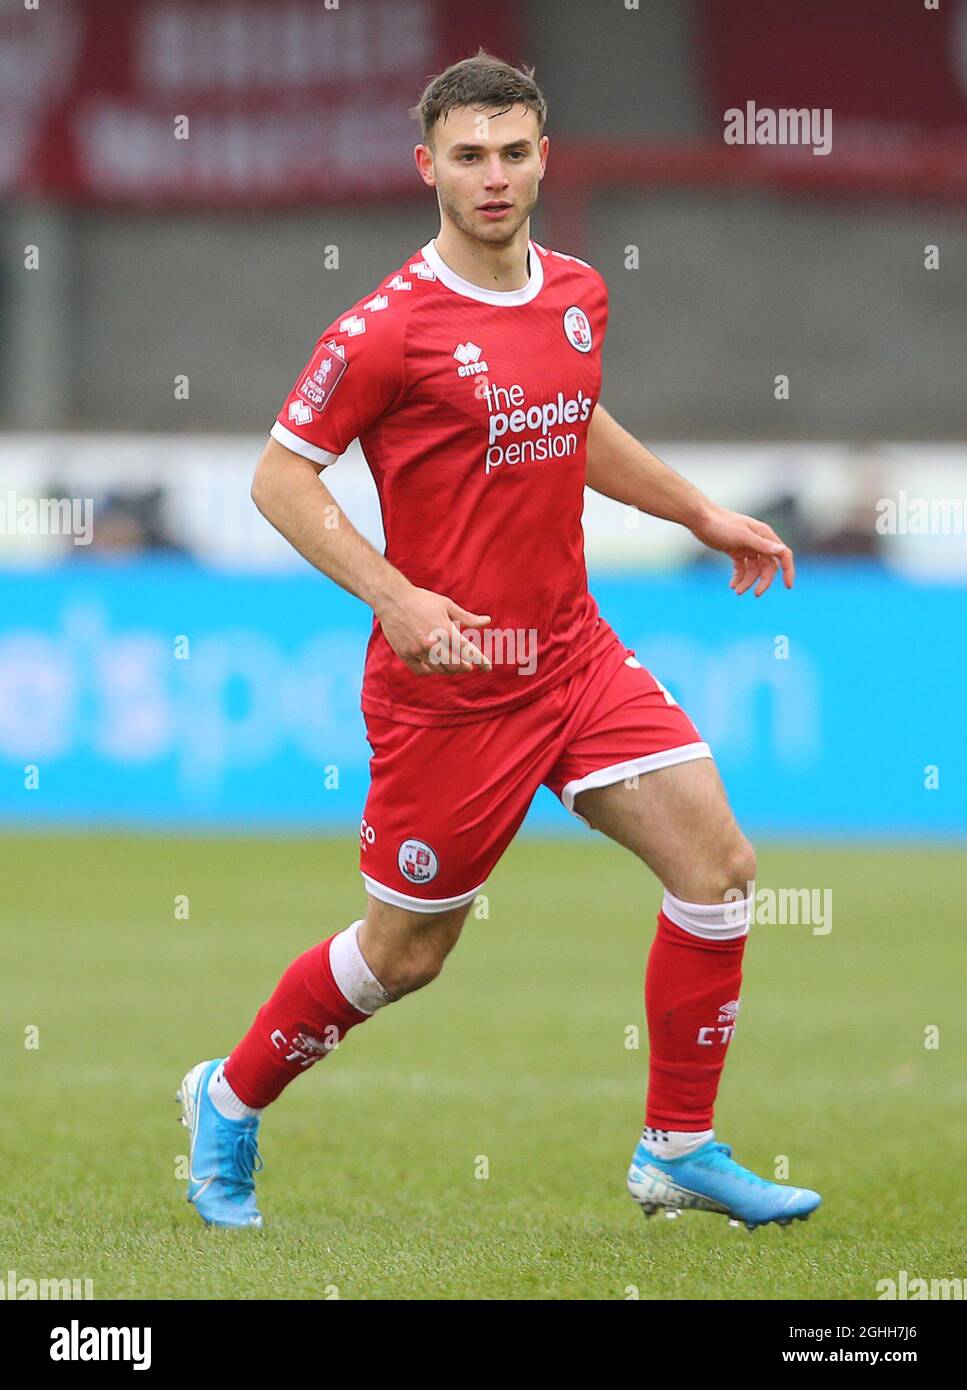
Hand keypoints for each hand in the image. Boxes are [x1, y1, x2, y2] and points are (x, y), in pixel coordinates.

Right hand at [376, 585, 492, 674]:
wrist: (392, 599)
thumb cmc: (422, 600)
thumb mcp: (447, 605)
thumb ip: (467, 617)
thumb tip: (487, 621)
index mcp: (445, 630)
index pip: (467, 651)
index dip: (480, 661)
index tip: (488, 667)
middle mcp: (432, 643)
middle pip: (454, 664)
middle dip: (465, 667)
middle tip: (469, 666)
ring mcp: (417, 651)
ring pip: (439, 669)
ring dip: (450, 670)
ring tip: (454, 665)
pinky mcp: (405, 654)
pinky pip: (422, 671)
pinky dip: (431, 671)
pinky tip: (436, 666)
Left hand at [691, 504, 794, 596]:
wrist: (701, 518)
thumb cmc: (722, 524)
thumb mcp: (742, 536)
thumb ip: (762, 545)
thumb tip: (782, 551)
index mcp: (765, 535)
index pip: (783, 555)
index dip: (788, 571)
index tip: (788, 587)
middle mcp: (758, 541)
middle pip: (768, 566)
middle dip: (763, 581)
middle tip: (756, 594)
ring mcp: (747, 546)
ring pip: (753, 569)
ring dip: (747, 582)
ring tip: (736, 591)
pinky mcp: (735, 550)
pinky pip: (741, 568)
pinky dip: (738, 577)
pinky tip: (732, 585)